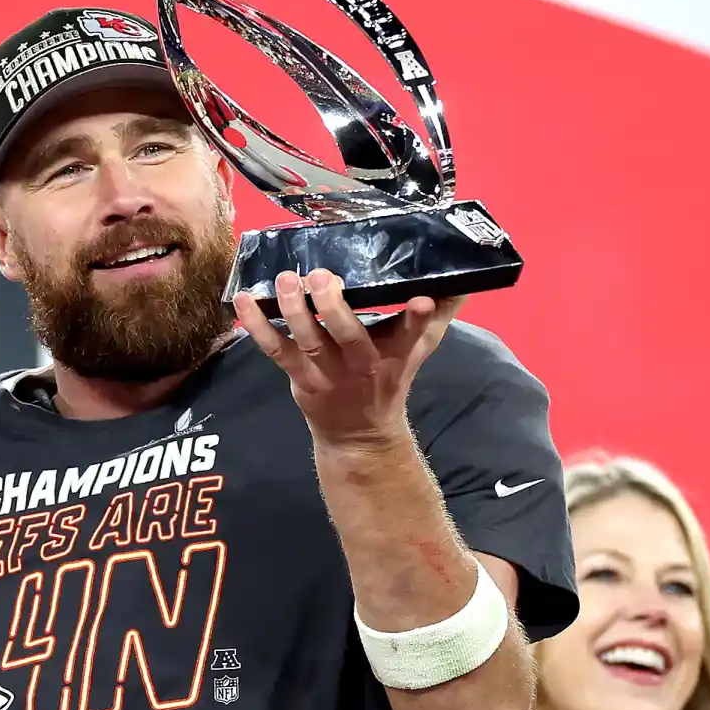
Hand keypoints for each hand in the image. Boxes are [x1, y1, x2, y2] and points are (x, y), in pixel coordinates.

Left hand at [234, 271, 463, 448]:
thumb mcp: (419, 349)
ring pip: (308, 340)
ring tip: (284, 280)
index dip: (418, 317)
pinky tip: (243, 300)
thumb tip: (467, 275)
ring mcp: (327, 372)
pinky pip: (275, 351)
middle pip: (348, 334)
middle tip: (323, 277)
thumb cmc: (389, 379)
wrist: (358, 435)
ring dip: (293, 309)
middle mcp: (361, 363)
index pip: (412, 334)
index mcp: (396, 354)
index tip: (422, 300)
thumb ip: (441, 312)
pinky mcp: (299, 376)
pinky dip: (257, 326)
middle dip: (334, 306)